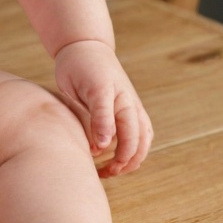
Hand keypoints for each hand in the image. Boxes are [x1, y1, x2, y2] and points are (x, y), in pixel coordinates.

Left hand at [52, 39, 152, 176]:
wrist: (85, 47)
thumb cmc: (80, 66)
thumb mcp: (85, 89)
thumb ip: (98, 116)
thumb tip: (104, 146)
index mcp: (122, 103)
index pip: (128, 140)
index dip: (117, 157)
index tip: (101, 166)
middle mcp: (132, 108)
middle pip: (138, 146)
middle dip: (124, 164)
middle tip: (104, 174)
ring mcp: (133, 109)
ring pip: (142, 143)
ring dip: (130, 160)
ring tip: (110, 171)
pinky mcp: (129, 110)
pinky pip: (139, 134)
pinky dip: (132, 149)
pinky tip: (115, 157)